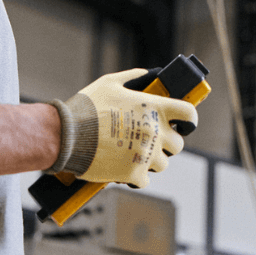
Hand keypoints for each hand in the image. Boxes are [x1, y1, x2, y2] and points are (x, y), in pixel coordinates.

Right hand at [49, 68, 197, 187]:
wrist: (66, 134)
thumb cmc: (87, 106)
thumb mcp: (110, 82)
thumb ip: (133, 77)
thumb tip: (149, 75)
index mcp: (153, 108)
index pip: (189, 114)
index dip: (188, 120)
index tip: (183, 124)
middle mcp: (155, 132)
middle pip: (178, 144)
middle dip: (166, 143)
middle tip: (149, 140)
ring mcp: (146, 154)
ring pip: (162, 164)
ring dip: (151, 160)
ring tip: (132, 153)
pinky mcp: (134, 174)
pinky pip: (144, 180)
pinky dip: (135, 176)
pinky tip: (122, 166)